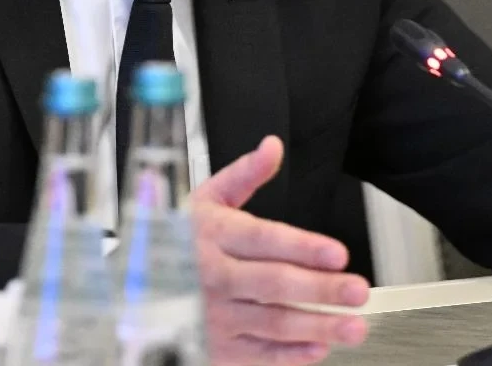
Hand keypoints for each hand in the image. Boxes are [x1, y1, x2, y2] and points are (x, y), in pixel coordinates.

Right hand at [191, 136, 370, 364]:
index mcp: (213, 233)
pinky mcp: (214, 345)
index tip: (337, 254)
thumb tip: (273, 147)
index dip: (303, 247)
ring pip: (272, 322)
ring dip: (317, 326)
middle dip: (321, 289)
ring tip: (353, 324)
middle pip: (273, 283)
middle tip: (358, 290)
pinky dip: (290, 355)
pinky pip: (257, 353)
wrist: (133, 283)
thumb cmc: (177, 237)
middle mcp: (212, 274)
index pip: (263, 240)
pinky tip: (319, 347)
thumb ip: (245, 174)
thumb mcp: (205, 197)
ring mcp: (214, 314)